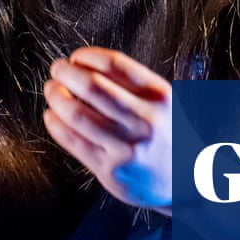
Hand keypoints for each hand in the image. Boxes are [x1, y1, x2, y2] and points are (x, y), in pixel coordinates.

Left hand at [43, 47, 172, 213]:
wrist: (188, 182)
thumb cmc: (169, 136)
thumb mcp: (165, 103)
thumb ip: (134, 85)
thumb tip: (84, 66)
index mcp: (159, 96)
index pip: (115, 64)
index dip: (88, 56)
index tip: (76, 57)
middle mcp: (144, 120)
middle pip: (92, 87)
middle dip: (66, 73)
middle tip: (57, 69)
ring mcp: (126, 147)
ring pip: (77, 114)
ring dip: (56, 97)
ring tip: (51, 90)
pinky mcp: (110, 170)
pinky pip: (73, 141)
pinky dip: (56, 124)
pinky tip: (52, 116)